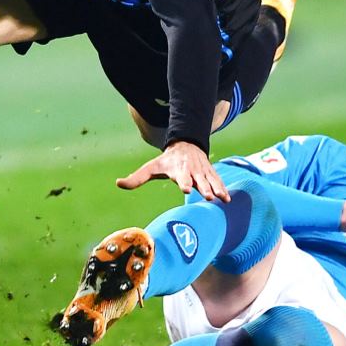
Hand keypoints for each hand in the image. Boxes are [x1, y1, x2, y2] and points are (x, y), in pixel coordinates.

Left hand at [116, 141, 230, 201]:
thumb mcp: (151, 167)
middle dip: (203, 187)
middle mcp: (192, 170)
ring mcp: (203, 172)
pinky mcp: (210, 174)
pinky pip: (218, 181)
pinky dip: (223, 189)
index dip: (184, 182)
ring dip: (216, 189)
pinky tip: (227, 199)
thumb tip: (118, 183)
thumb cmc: (166, 161)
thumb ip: (136, 178)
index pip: (181, 177)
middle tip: (207, 196)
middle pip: (198, 180)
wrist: (186, 146)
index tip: (186, 189)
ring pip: (210, 181)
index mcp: (178, 169)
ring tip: (221, 198)